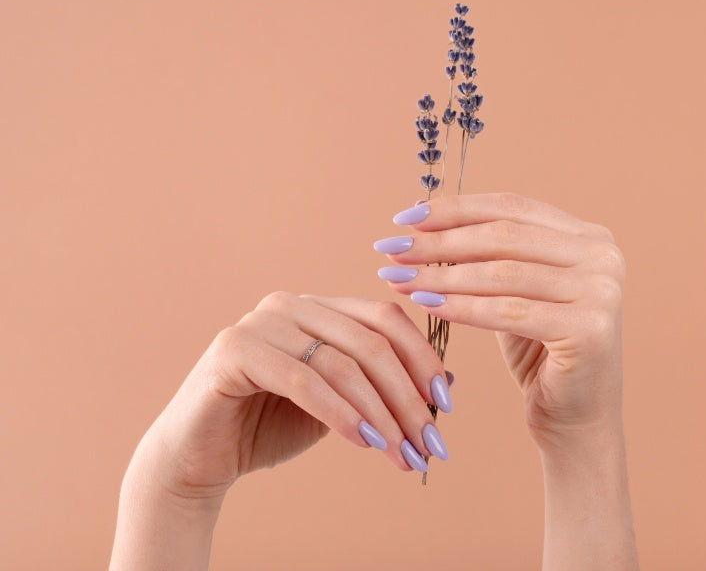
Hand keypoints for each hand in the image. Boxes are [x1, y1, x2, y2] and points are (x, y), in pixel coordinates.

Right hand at [143, 293, 452, 500]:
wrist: (200, 459)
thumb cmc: (269, 428)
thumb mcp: (341, 407)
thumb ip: (382, 388)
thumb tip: (447, 381)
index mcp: (319, 310)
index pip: (385, 318)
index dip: (422, 359)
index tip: (445, 404)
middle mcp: (291, 305)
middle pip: (371, 342)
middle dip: (407, 396)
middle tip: (429, 442)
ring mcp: (260, 322)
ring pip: (342, 363)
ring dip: (381, 413)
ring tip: (400, 451)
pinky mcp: (234, 349)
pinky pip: (304, 380)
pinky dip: (341, 413)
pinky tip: (364, 441)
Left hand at [375, 192, 625, 450]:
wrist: (578, 422)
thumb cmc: (541, 355)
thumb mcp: (514, 293)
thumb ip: (487, 256)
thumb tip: (422, 219)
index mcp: (590, 237)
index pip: (512, 207)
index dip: (455, 209)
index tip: (405, 217)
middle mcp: (604, 257)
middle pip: (504, 236)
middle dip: (440, 241)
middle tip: (391, 248)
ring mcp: (602, 292)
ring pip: (502, 274)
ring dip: (441, 275)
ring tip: (397, 278)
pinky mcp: (590, 330)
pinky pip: (508, 312)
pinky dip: (461, 307)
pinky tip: (425, 304)